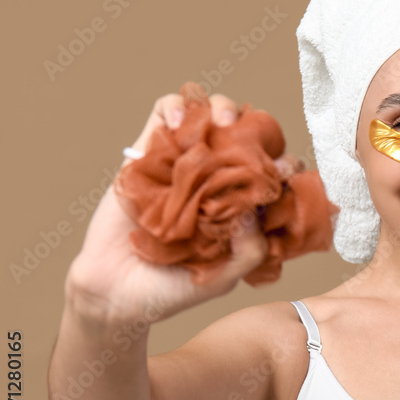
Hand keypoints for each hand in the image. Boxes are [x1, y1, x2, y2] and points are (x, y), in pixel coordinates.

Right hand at [67, 91, 272, 323]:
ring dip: (223, 108)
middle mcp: (217, 180)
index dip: (285, 167)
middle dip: (261, 130)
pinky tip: (180, 123)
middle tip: (255, 145)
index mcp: (243, 207)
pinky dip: (177, 107)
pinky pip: (165, 113)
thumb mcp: (223, 278)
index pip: (275, 174)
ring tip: (224, 123)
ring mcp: (184, 164)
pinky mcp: (148, 154)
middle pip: (250, 136)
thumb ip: (250, 251)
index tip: (283, 172)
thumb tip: (254, 210)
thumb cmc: (173, 289)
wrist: (114, 292)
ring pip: (211, 115)